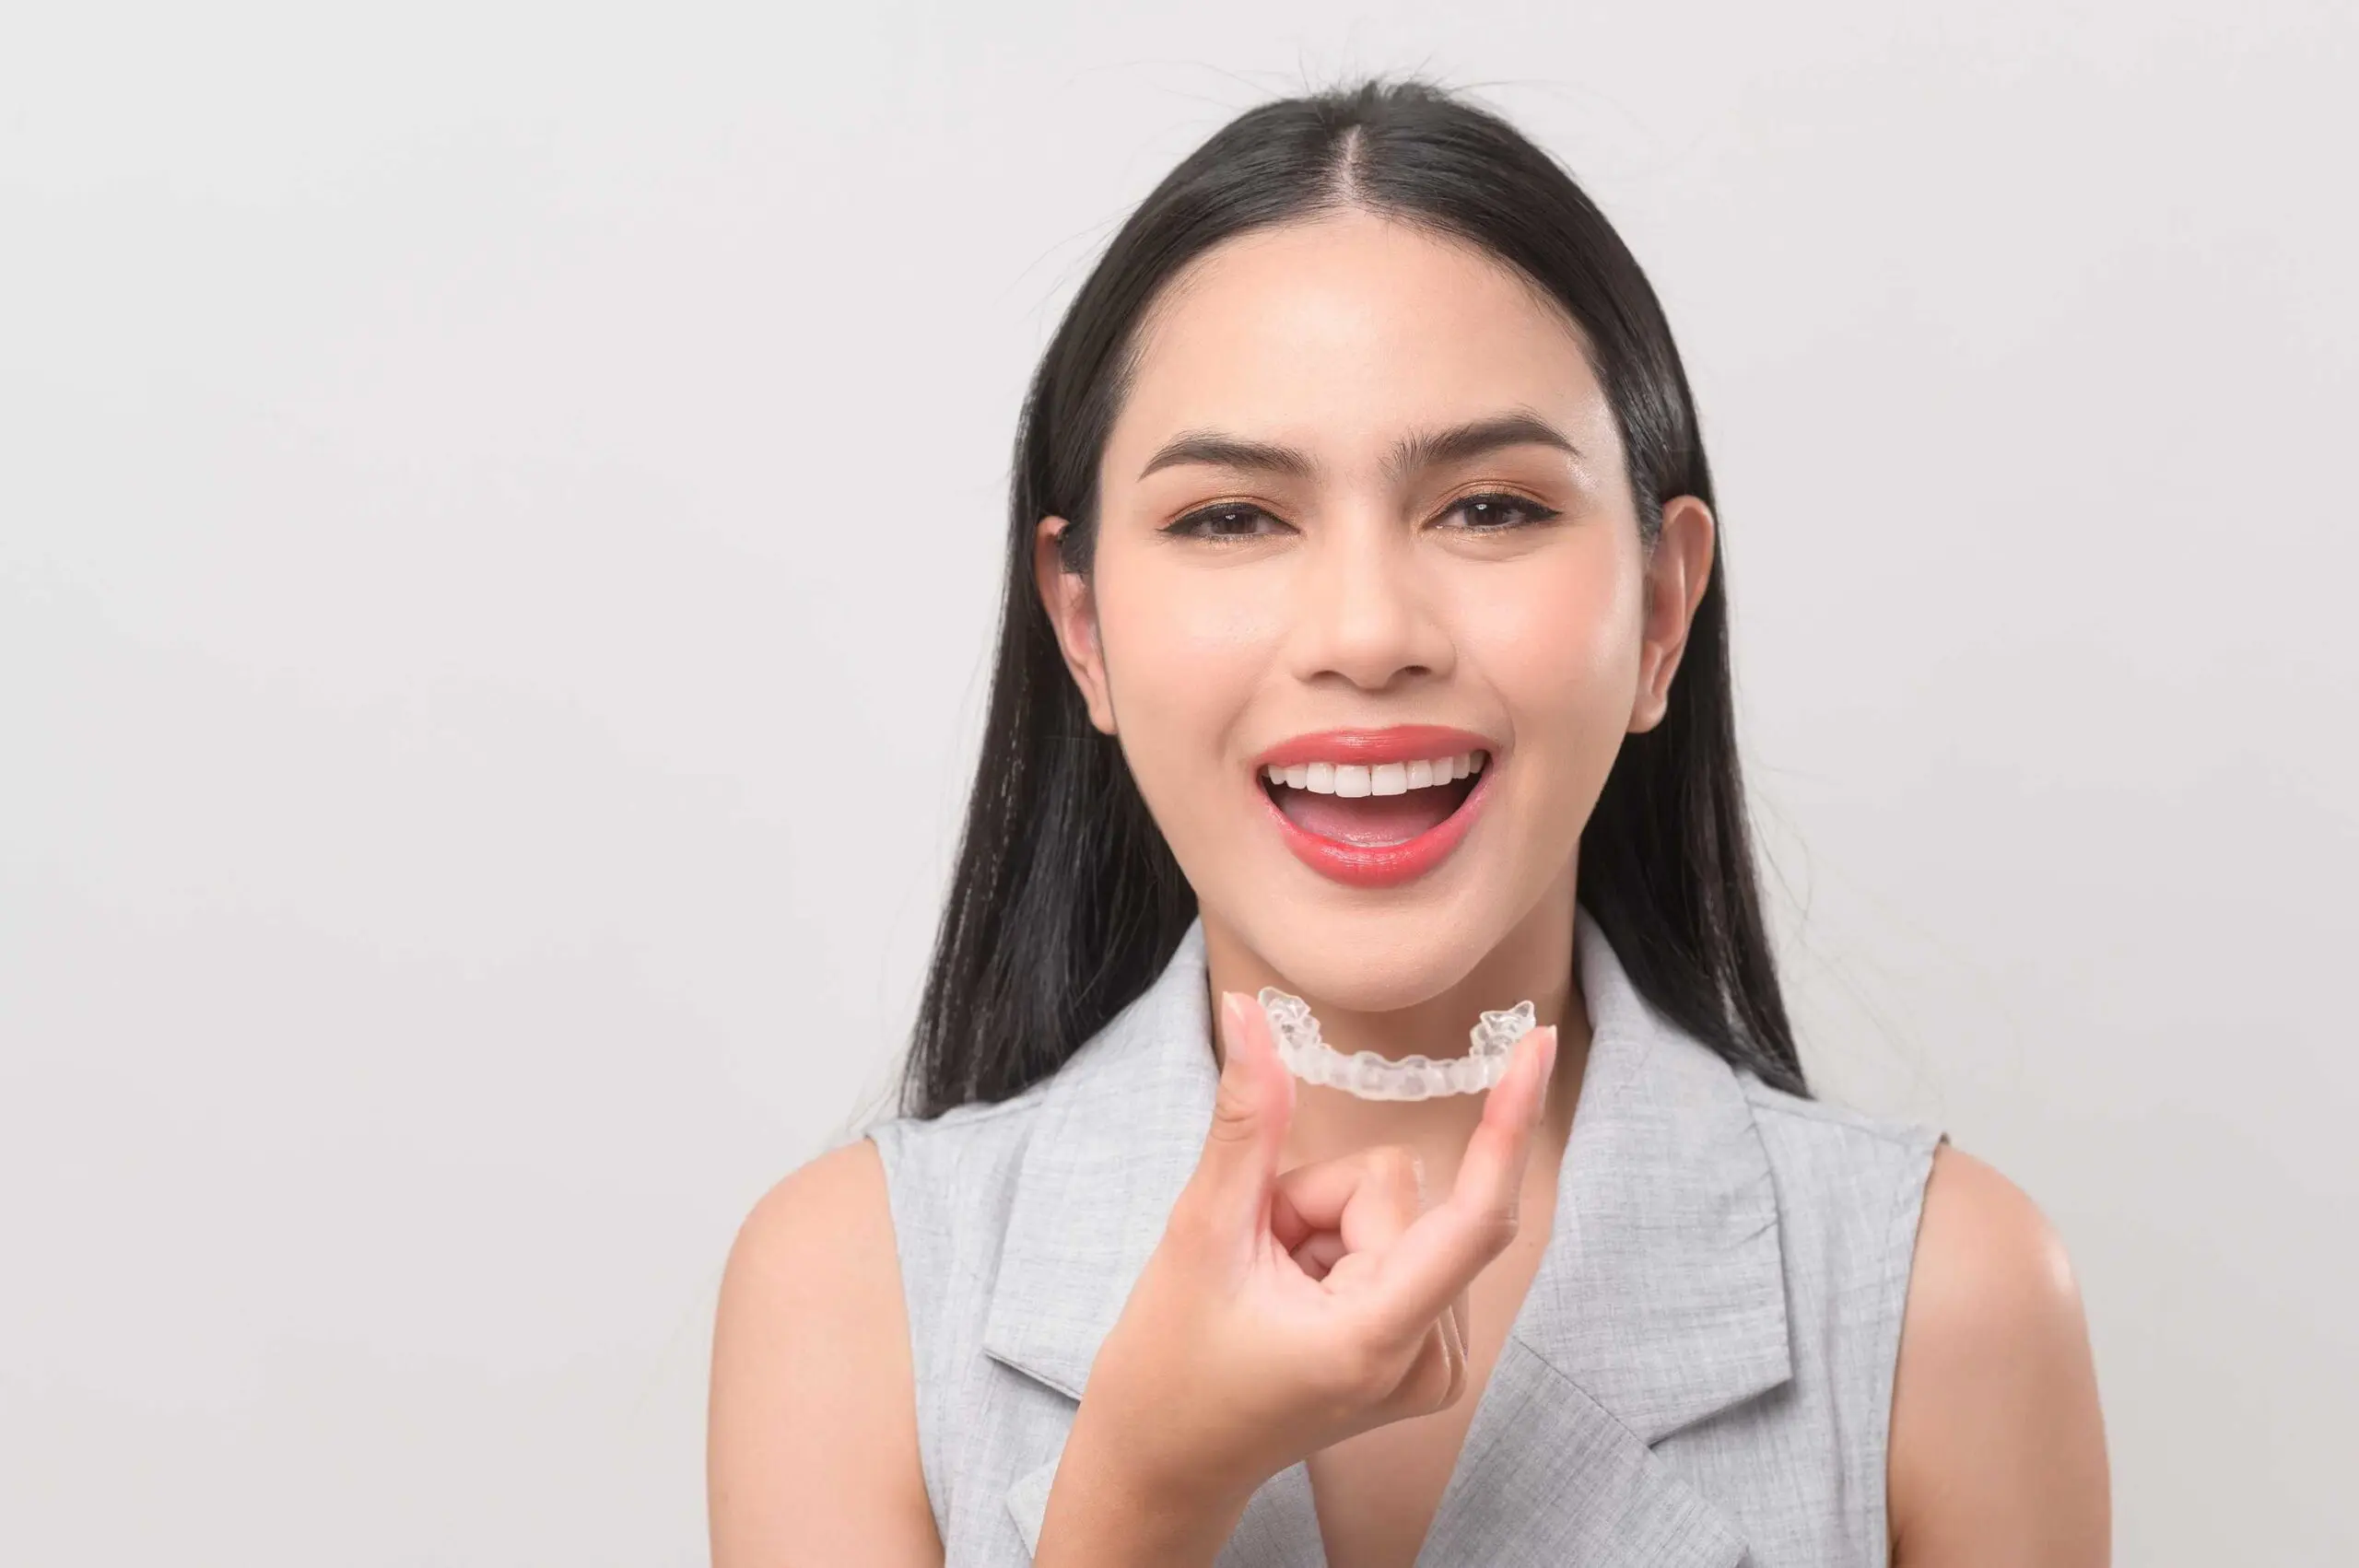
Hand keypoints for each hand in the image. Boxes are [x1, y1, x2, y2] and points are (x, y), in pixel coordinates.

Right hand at [1056, 989, 1558, 1519]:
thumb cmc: (1170, 1367)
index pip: (1475, 1218)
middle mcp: (1428, 1357)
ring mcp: (1432, 1361)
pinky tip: (1291, 1295)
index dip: (1508, 1125)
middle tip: (1253, 1259)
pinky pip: (1395, 1242)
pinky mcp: (1424, 1353)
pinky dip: (1335, 1248)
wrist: (1162, 1463)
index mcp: (1377, 1338)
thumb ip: (1245, 1124)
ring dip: (1320, 1225)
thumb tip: (1250, 1015)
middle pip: (1396, 1193)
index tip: (1536, 1046)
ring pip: (1391, 1211)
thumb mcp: (1199, 1234)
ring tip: (1267, 1286)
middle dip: (1316, 1199)